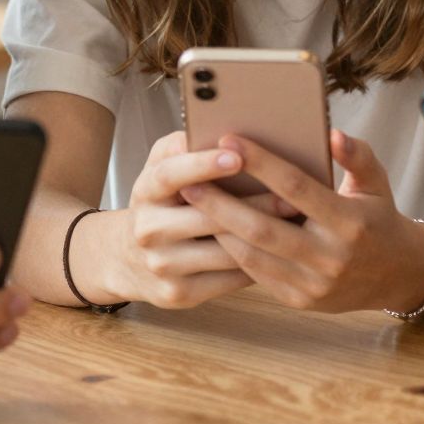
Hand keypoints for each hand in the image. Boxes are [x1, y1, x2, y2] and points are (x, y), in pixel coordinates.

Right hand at [101, 131, 287, 309]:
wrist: (126, 259)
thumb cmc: (162, 200)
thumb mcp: (162, 167)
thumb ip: (183, 146)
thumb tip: (220, 129)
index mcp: (145, 190)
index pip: (170, 175)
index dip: (202, 165)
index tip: (237, 155)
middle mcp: (147, 230)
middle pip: (206, 218)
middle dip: (254, 205)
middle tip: (293, 195)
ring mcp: (161, 265)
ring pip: (223, 251)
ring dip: (263, 237)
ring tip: (297, 221)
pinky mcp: (177, 294)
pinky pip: (226, 279)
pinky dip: (257, 264)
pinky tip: (281, 250)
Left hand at [185, 132, 423, 313]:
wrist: (396, 275)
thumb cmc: (379, 217)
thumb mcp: (377, 182)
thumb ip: (357, 156)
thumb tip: (332, 134)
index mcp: (350, 222)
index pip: (296, 188)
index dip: (261, 163)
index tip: (228, 140)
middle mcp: (331, 257)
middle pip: (263, 228)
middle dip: (221, 203)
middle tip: (188, 180)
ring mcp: (314, 284)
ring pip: (254, 255)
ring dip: (219, 228)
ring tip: (192, 202)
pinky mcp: (300, 300)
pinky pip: (257, 274)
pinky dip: (233, 250)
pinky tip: (214, 228)